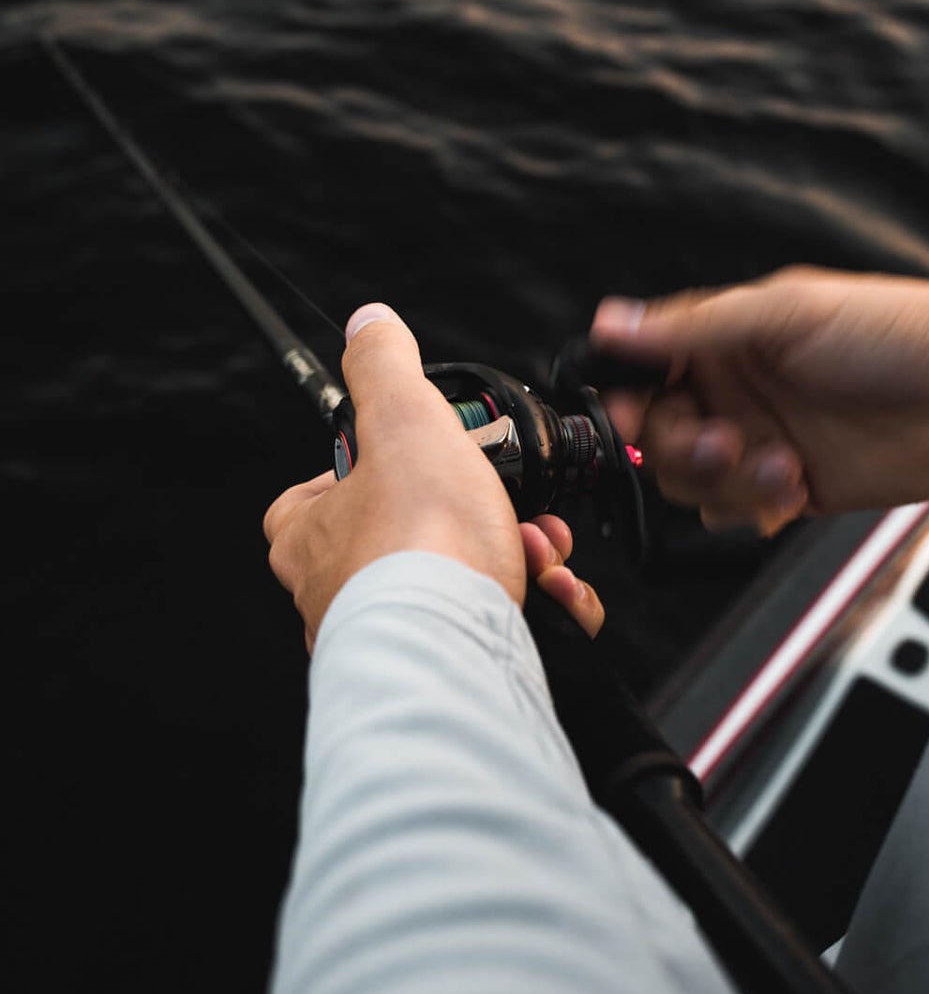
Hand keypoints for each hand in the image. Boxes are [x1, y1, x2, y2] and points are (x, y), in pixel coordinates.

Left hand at [263, 304, 602, 649]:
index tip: (411, 458)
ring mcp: (387, 636)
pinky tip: (550, 592)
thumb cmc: (420, 545)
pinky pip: (487, 631)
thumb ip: (385, 368)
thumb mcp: (404, 421)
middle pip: (403, 537)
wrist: (455, 648)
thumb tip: (369, 325)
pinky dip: (532, 607)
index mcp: (311, 537)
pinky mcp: (441, 668)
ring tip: (536, 545)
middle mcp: (336, 594)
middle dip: (471, 513)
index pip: (311, 497)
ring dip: (512, 555)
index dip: (362, 471)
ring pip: (452, 583)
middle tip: (505, 502)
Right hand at [591, 266, 928, 537]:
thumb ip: (692, 327)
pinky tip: (795, 484)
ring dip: (724, 482)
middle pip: (663, 440)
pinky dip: (756, 508)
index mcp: (728, 339)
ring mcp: (765, 442)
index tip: (631, 414)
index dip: (630, 399)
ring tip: (775, 463)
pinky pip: (741, 515)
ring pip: (696, 485)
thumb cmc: (899, 330)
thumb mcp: (783, 314)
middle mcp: (740, 391)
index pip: (648, 374)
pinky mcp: (795, 490)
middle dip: (683, 449)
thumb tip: (611, 322)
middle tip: (723, 440)